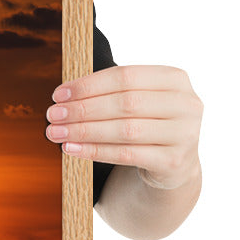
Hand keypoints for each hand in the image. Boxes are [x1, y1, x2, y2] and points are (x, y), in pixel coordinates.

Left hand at [45, 65, 202, 189]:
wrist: (173, 163)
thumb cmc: (146, 123)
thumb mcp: (137, 101)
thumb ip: (108, 93)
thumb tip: (62, 98)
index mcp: (175, 79)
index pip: (125, 76)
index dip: (89, 85)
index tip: (58, 94)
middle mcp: (186, 104)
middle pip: (125, 103)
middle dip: (82, 109)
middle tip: (52, 115)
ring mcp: (185, 134)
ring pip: (125, 130)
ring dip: (84, 131)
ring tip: (56, 133)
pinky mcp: (175, 161)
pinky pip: (127, 155)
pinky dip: (95, 151)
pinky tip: (71, 149)